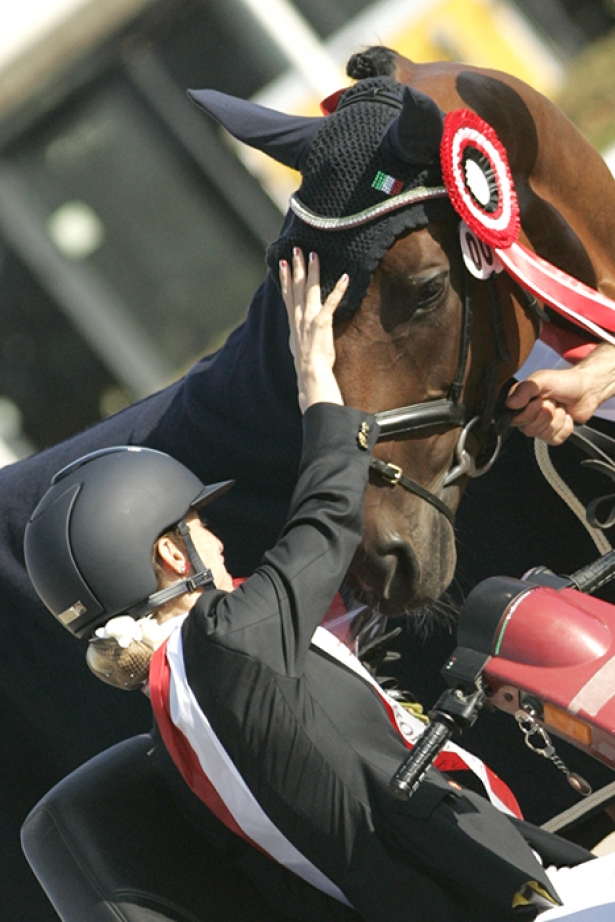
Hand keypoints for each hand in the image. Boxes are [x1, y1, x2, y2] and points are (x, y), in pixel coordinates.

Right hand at [279, 249, 348, 412]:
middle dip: (296, 266)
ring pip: (310, 289)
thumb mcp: (298, 345)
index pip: (287, 294)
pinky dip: (338, 289)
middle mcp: (299, 316)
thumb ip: (298, 333)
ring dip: (312, 271)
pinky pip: (332, 302)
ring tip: (314, 255)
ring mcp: (310, 318)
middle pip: (296, 286)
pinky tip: (345, 277)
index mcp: (293, 321)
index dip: (284, 277)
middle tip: (296, 248)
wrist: (309, 372)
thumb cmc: (306, 364)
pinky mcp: (322, 322)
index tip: (282, 263)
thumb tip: (298, 332)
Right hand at [506, 343, 614, 444]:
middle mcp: (527, 417)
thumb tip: (510, 404)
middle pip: (529, 430)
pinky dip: (565, 426)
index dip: (529, 412)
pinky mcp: (554, 435)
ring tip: (560, 406)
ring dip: (557, 418)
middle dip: (546, 414)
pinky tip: (566, 416)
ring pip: (544, 434)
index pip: (515, 420)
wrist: (586, 389)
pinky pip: (556, 439)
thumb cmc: (563, 382)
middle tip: (553, 401)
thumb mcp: (542, 379)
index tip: (540, 400)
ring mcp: (540, 427)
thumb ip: (525, 389)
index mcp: (520, 404)